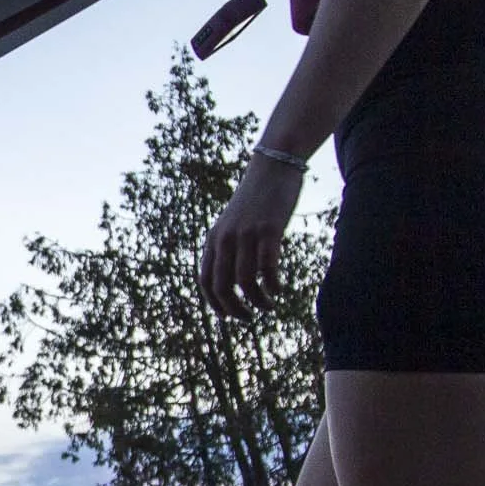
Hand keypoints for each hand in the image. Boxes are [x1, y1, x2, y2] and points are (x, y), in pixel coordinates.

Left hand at [200, 155, 305, 316]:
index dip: (214, 304)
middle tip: (249, 319)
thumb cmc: (257, 198)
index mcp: (214, 238)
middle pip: (222, 286)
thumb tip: (235, 275)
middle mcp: (226, 238)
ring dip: (257, 302)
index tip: (227, 317)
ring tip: (269, 307)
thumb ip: (230, 244)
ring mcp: (246, 235)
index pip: (205, 280)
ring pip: (245, 282)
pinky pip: (268, 268)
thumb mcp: (234, 222)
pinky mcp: (269, 231)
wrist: (273, 166)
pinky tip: (279, 290)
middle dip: (234, 310)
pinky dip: (273, 286)